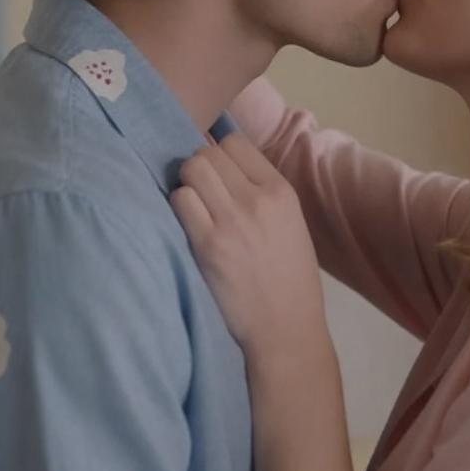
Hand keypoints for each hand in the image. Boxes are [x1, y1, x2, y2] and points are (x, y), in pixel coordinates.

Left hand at [171, 134, 328, 362]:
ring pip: (190, 171)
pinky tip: (187, 225)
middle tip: (201, 193)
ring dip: (186, 186)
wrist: (285, 328)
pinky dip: (178, 208)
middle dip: (199, 168)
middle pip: (207, 153)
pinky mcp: (206, 244)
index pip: (235, 142)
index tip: (217, 173)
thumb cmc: (290, 277)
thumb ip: (261, 191)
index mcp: (281, 191)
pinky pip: (179, 201)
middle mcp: (256, 199)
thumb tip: (222, 164)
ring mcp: (230, 220)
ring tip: (193, 208)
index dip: (220, 153)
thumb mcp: (291, 222)